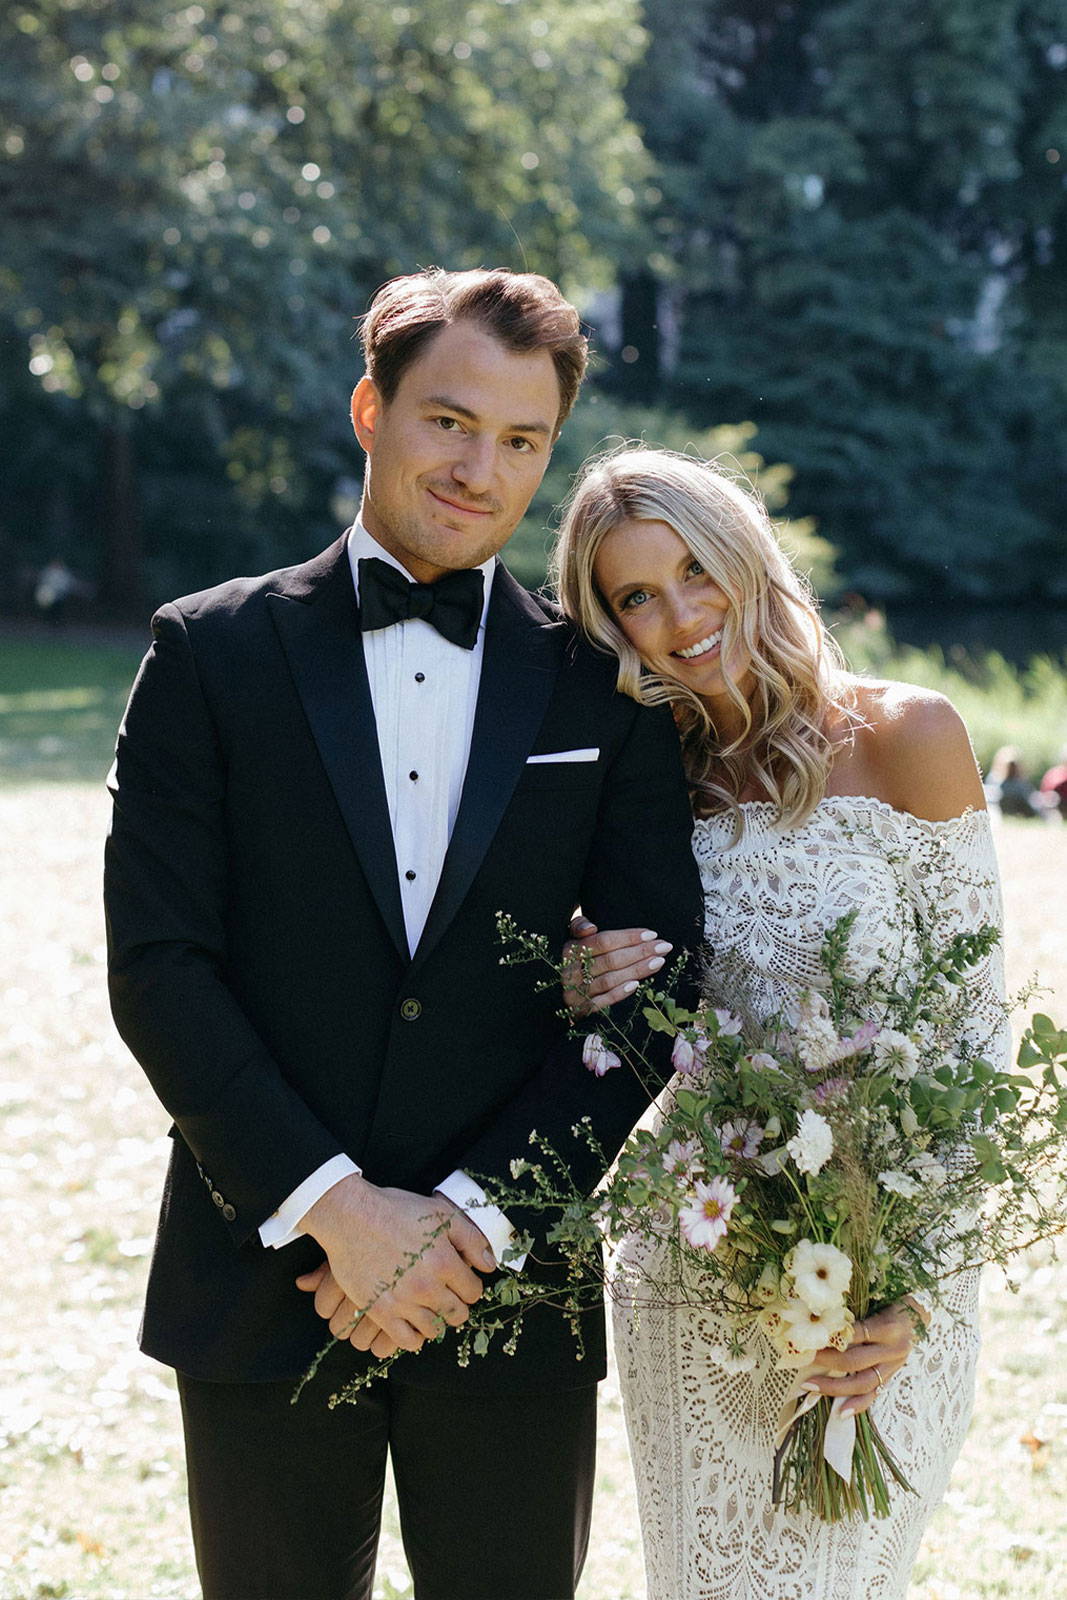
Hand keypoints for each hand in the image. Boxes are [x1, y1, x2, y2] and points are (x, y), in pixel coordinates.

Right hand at [298, 1175, 492, 1353]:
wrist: (351, 1217)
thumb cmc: (396, 1210)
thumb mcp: (440, 1213)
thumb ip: (471, 1239)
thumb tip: (489, 1264)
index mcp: (445, 1262)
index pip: (473, 1292)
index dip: (470, 1287)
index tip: (461, 1283)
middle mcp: (427, 1287)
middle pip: (457, 1314)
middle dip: (456, 1307)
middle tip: (447, 1297)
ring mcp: (403, 1302)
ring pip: (434, 1330)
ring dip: (436, 1321)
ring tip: (428, 1308)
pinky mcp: (380, 1312)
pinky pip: (407, 1341)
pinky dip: (414, 1337)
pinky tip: (411, 1322)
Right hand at [561, 915, 672, 1014]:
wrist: (556, 994)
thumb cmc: (574, 959)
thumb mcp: (571, 938)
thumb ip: (578, 926)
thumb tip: (590, 928)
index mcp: (570, 950)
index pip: (603, 941)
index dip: (628, 937)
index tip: (652, 934)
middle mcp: (570, 972)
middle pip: (610, 960)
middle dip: (640, 952)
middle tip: (664, 947)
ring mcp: (575, 993)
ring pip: (610, 980)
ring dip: (637, 970)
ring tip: (659, 961)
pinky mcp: (580, 1011)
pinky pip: (602, 1002)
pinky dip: (620, 993)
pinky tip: (637, 984)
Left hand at [806, 1301, 926, 1416]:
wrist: (918, 1316)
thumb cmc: (890, 1303)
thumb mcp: (875, 1301)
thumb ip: (853, 1312)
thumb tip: (820, 1319)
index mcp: (888, 1327)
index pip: (855, 1334)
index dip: (831, 1337)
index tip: (809, 1338)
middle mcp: (893, 1349)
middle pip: (855, 1360)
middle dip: (827, 1362)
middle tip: (804, 1360)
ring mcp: (893, 1366)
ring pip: (862, 1382)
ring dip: (834, 1387)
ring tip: (810, 1386)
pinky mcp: (892, 1377)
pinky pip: (874, 1395)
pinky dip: (857, 1405)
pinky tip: (840, 1413)